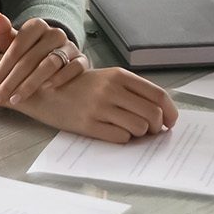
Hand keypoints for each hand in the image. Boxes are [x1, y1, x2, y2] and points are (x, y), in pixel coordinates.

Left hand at [0, 12, 88, 106]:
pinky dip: (60, 78)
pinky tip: (46, 89)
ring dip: (31, 84)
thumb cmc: (30, 50)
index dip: (1, 69)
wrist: (55, 55)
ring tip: (17, 98)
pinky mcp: (82, 60)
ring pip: (50, 64)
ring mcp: (70, 46)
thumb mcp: (14, 41)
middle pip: (30, 59)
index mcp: (36, 25)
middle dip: (11, 82)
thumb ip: (3, 31)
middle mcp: (55, 33)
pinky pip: (74, 68)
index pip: (16, 47)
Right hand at [6, 65, 176, 143]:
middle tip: (149, 130)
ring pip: (139, 128)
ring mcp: (99, 107)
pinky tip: (114, 133)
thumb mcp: (107, 79)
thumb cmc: (80, 86)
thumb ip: (132, 91)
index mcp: (119, 75)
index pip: (158, 95)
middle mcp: (110, 89)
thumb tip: (162, 113)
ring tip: (130, 130)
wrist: (43, 89)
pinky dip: (123, 139)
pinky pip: (120, 138)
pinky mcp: (87, 124)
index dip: (170, 112)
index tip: (170, 122)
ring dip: (139, 134)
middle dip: (156, 127)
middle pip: (152, 115)